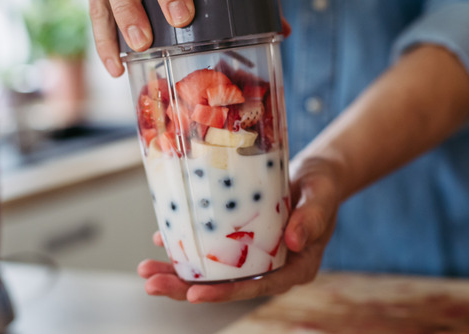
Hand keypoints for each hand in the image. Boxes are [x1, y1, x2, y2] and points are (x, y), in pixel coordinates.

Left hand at [137, 157, 344, 302]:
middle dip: (185, 288)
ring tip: (146, 269)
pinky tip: (162, 240)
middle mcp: (270, 267)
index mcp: (294, 268)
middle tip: (152, 284)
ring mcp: (253, 255)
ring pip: (212, 270)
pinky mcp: (240, 239)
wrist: (316, 174)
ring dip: (177, 272)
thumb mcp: (322, 197)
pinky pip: (210, 248)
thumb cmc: (322, 186)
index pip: (256, 288)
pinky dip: (186, 245)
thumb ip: (312, 217)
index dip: (224, 293)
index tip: (194, 294)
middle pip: (225, 285)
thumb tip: (296, 241)